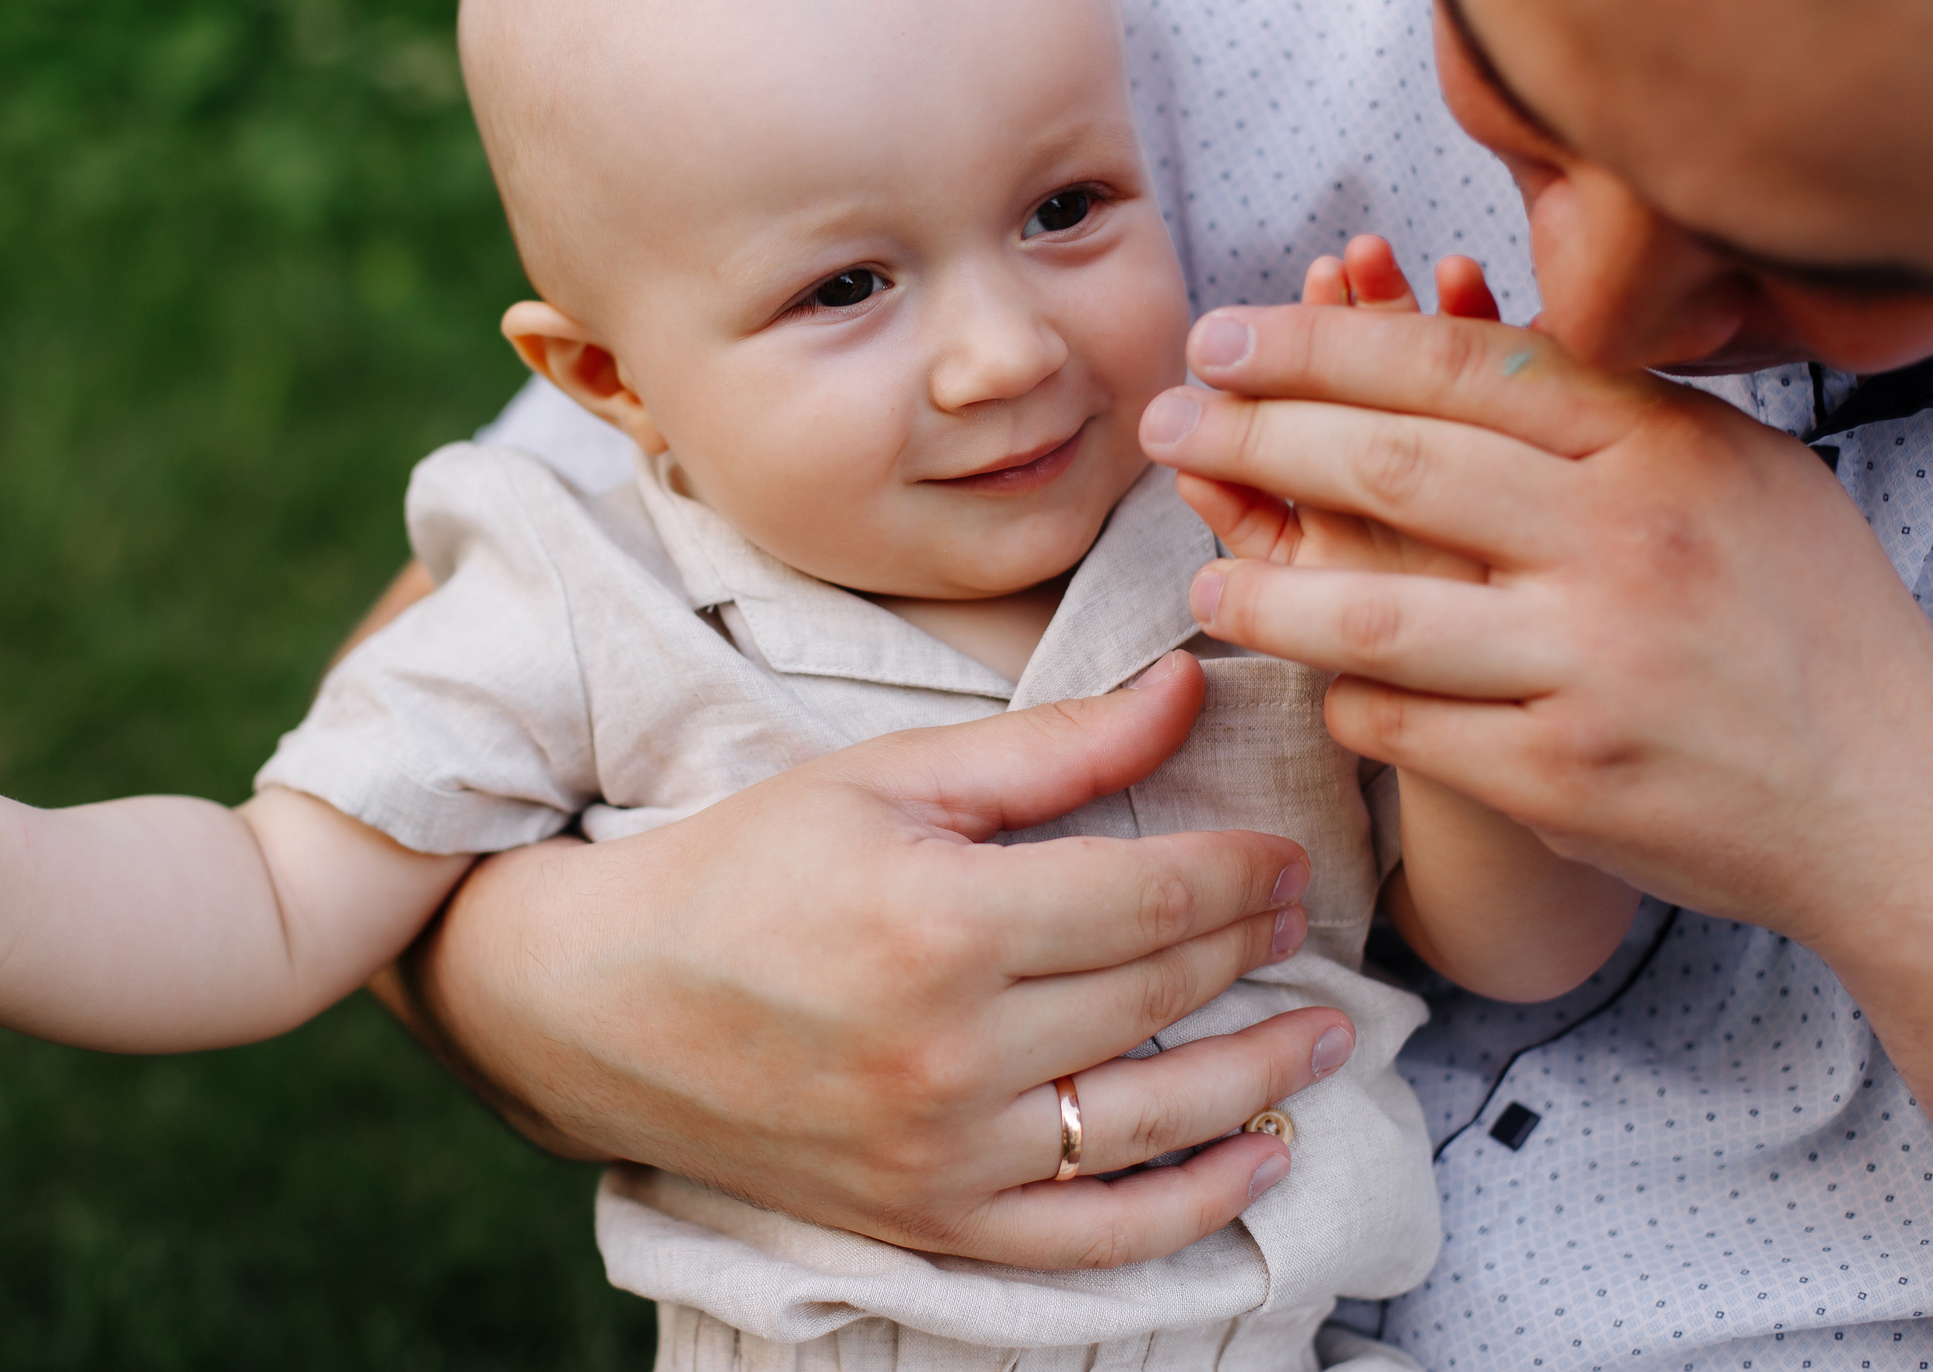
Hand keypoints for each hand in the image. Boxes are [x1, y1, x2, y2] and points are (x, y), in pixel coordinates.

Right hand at [402, 651, 1360, 1269]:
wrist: (604, 1000)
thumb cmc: (745, 866)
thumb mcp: (889, 775)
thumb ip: (1052, 746)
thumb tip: (1185, 693)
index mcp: (942, 921)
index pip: (1149, 900)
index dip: (1239, 874)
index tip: (1288, 856)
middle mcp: (952, 1050)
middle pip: (1158, 998)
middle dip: (1254, 951)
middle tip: (1309, 918)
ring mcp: (943, 1152)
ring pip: (1151, 1122)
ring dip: (1260, 1079)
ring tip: (1329, 1039)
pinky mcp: (929, 1223)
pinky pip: (1093, 1239)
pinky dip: (1190, 1210)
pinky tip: (1256, 1162)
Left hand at [1138, 302, 1932, 942]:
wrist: (1899, 803)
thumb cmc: (1809, 619)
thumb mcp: (1734, 473)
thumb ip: (1605, 410)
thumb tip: (1449, 325)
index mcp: (1660, 447)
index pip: (1454, 368)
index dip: (1317, 344)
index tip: (1223, 334)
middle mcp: (1625, 545)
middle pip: (1393, 469)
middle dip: (1254, 436)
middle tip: (1166, 421)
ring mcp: (1592, 667)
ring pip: (1373, 616)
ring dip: (1265, 591)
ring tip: (1206, 574)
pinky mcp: (1565, 780)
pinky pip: (1406, 728)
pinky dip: (1347, 701)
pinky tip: (1318, 684)